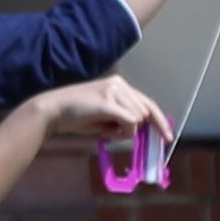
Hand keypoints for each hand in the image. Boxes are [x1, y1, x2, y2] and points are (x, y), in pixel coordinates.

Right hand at [20, 76, 164, 151]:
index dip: (159, 120)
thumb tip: (139, 132)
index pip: (147, 102)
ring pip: (139, 118)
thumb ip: (122, 119)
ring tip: (104, 131)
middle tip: (124, 136)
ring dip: (126, 131)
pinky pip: (130, 121)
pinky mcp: (108, 102)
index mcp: (119, 84)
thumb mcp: (104, 116)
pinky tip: (106, 132)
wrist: (52, 110)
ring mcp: (114, 91)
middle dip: (141, 128)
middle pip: (146, 111)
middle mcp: (119, 84)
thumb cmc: (76, 116)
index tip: (167, 136)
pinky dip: (123, 132)